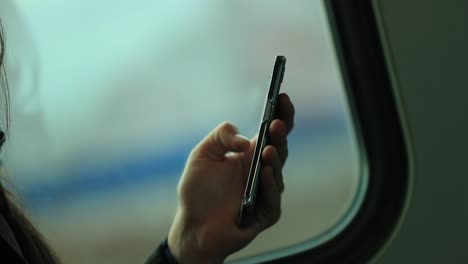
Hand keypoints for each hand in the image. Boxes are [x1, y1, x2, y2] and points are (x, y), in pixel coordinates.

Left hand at [168, 94, 294, 263]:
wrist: (193, 226)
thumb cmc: (198, 191)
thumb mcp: (202, 155)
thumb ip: (220, 137)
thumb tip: (244, 140)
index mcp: (250, 155)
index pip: (272, 132)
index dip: (281, 115)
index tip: (282, 97)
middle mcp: (261, 171)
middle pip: (279, 149)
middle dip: (281, 135)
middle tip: (278, 122)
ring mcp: (266, 192)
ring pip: (278, 173)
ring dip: (275, 159)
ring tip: (268, 148)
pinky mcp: (265, 214)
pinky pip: (272, 199)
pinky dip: (269, 186)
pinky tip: (264, 173)